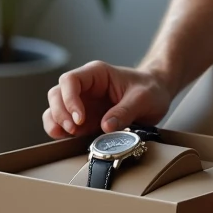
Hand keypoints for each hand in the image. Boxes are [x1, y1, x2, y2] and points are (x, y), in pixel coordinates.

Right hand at [43, 61, 173, 137]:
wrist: (158, 95)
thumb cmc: (151, 89)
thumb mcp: (143, 98)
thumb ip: (125, 111)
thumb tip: (105, 127)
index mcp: (97, 74)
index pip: (70, 80)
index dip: (69, 99)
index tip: (79, 118)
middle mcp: (85, 87)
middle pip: (56, 94)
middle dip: (60, 112)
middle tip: (74, 129)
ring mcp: (82, 103)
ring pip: (54, 108)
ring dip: (56, 122)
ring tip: (68, 134)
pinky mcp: (84, 119)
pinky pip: (62, 123)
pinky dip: (59, 131)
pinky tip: (65, 138)